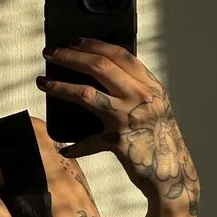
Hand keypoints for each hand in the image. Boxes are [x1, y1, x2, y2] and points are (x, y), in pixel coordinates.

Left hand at [36, 38, 198, 212]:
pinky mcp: (119, 141)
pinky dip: (76, 146)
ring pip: (88, 93)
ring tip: (43, 82)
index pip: (121, 55)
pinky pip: (89, 141)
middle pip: (101, 67)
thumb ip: (133, 92)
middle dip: (71, 57)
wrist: (173, 175)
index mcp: (151, 86)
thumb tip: (101, 80)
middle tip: (50, 54)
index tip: (74, 41)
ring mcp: (130, 117)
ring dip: (61, 87)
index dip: (95, 45)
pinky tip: (65, 149)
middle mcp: (142, 97)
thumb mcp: (154, 109)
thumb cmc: (160, 141)